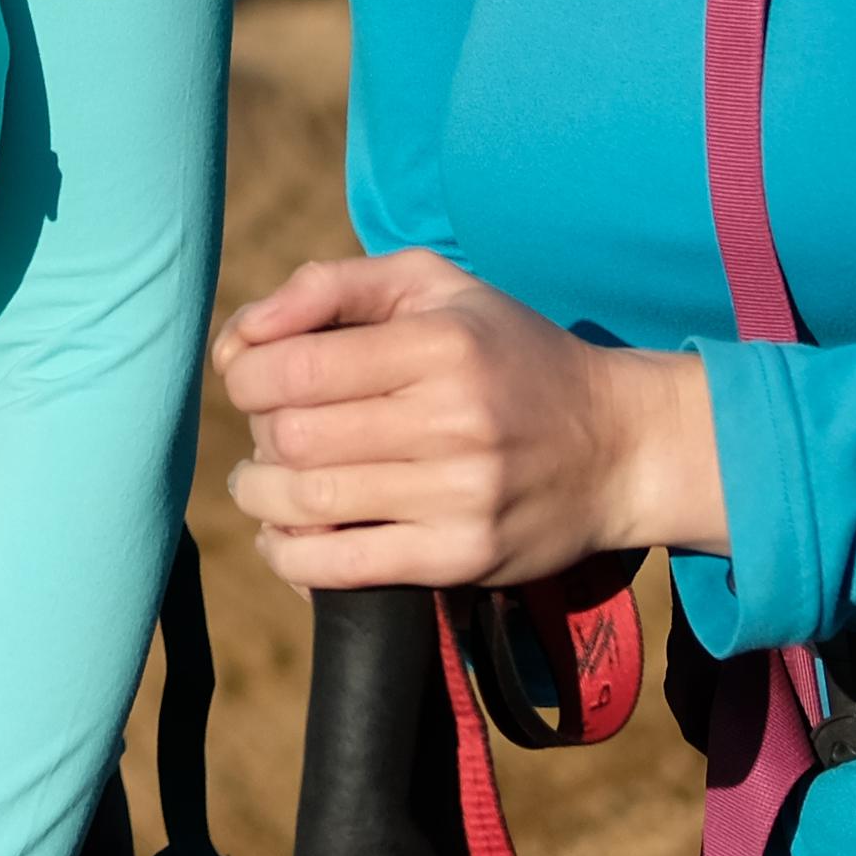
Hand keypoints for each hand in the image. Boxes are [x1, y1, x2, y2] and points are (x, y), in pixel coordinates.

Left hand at [218, 248, 726, 591]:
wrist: (617, 446)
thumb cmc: (507, 354)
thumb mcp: (433, 287)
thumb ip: (329, 287)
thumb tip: (239, 335)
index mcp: (439, 343)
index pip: (293, 368)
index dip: (245, 376)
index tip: (252, 380)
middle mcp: (451, 419)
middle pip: (294, 437)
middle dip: (259, 434)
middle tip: (272, 431)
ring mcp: (460, 496)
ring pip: (308, 502)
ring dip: (260, 494)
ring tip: (263, 481)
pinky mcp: (462, 558)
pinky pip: (343, 568)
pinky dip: (290, 555)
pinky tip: (283, 536)